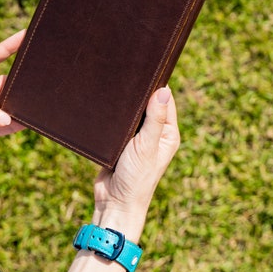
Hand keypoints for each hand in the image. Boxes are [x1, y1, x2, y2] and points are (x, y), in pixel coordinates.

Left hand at [0, 30, 24, 183]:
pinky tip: (27, 123)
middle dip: (17, 80)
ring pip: (3, 106)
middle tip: (37, 75)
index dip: (6, 47)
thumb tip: (8, 116)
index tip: (23, 35)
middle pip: (0, 83)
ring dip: (17, 105)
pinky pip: (1, 127)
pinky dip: (14, 125)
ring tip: (36, 102)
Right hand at [92, 87, 179, 241]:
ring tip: (113, 88)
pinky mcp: (120, 143)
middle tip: (125, 75)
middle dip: (139, 93)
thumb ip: (155, 120)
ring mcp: (137, 139)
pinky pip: (118, 123)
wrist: (114, 203)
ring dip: (124, 105)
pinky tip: (104, 106)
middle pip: (149, 104)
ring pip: (132, 113)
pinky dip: (113, 116)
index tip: (145, 69)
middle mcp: (155, 135)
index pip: (165, 101)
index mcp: (168, 134)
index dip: (157, 85)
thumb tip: (164, 90)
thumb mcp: (146, 146)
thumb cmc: (136, 179)